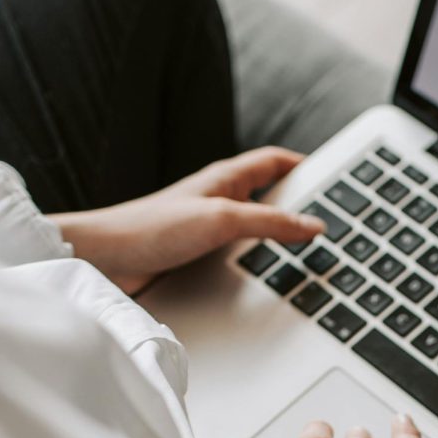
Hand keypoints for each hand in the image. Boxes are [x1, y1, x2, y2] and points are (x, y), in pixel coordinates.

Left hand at [50, 147, 324, 293]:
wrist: (104, 261)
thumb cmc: (151, 229)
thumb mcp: (221, 221)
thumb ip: (270, 223)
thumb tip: (313, 225)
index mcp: (225, 179)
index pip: (275, 161)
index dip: (304, 166)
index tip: (333, 177)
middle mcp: (218, 199)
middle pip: (270, 193)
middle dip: (299, 203)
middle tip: (329, 218)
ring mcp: (207, 227)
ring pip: (255, 226)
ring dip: (277, 236)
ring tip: (307, 251)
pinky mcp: (197, 254)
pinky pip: (238, 252)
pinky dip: (256, 259)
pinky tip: (265, 276)